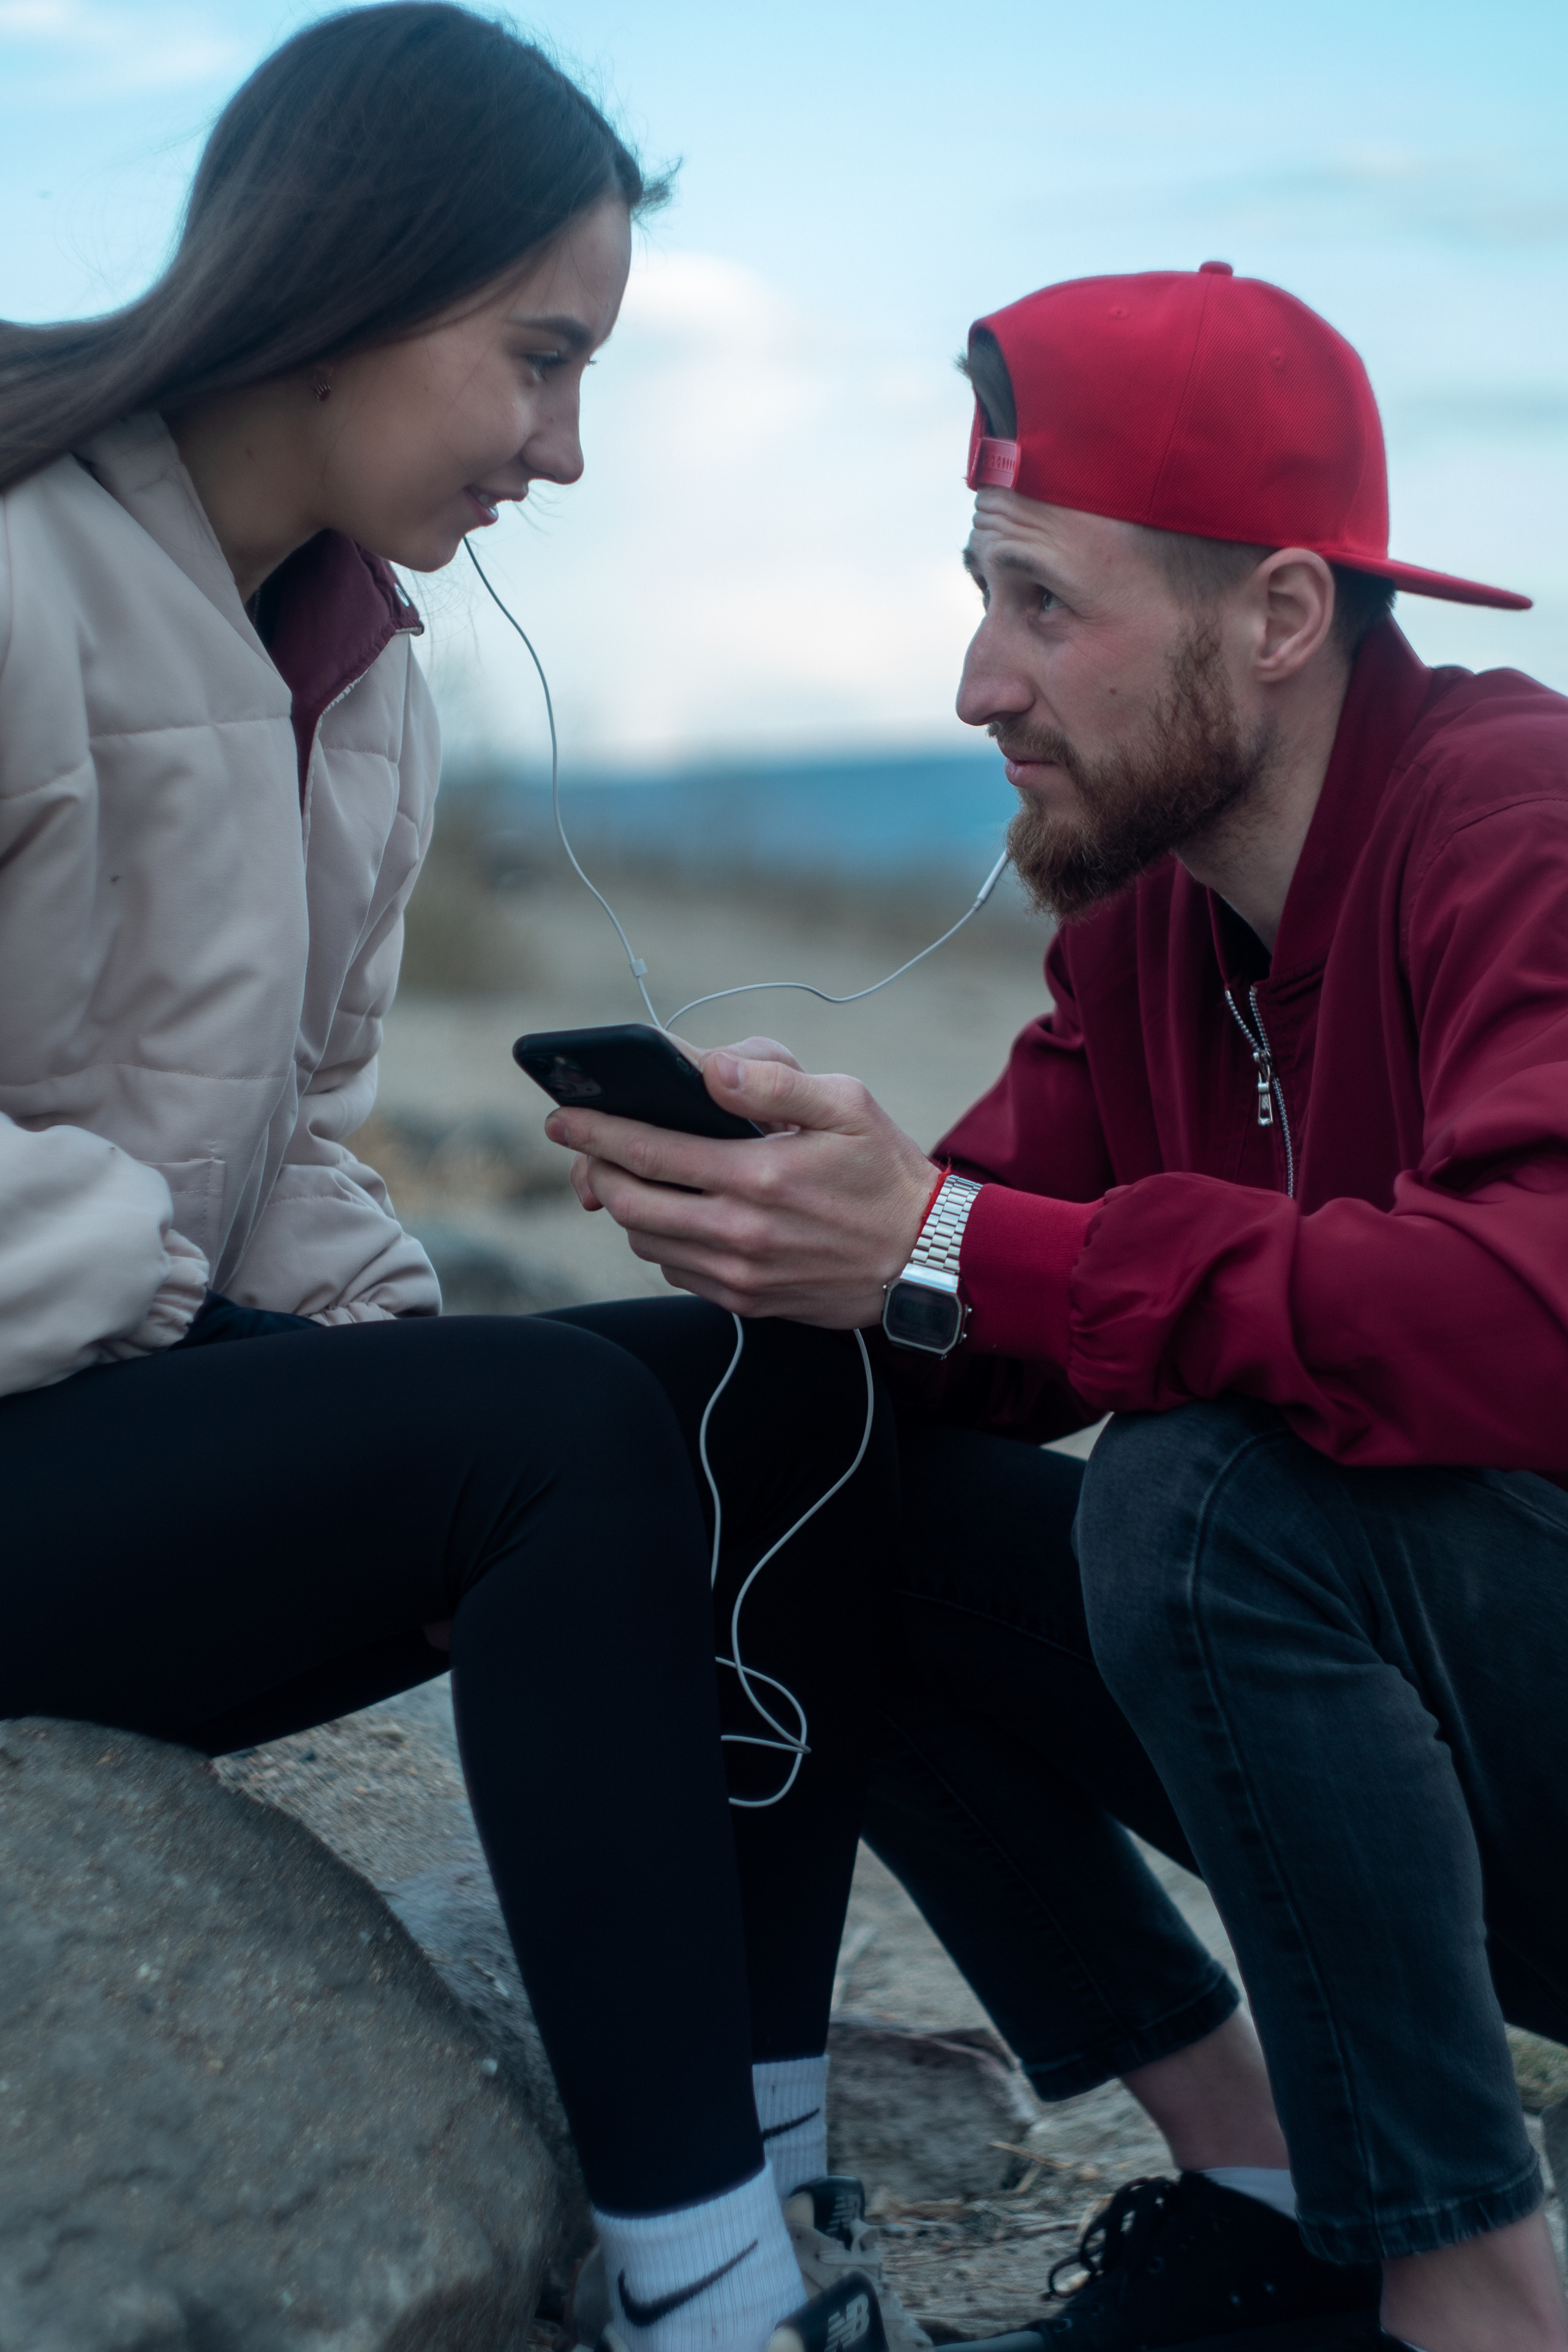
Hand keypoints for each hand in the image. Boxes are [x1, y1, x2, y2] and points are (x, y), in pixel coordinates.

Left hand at [543, 1038, 937, 1326]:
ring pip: (645, 1240)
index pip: (647, 1151)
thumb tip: (707, 1065)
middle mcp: (739, 1232)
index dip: (594, 1130)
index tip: (562, 1116)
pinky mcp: (746, 1301)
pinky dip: (661, 1241)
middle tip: (587, 1146)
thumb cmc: (885, 1171)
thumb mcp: (844, 1104)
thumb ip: (770, 1081)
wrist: (927, 1258)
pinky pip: (675, 1271)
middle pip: (629, 1201)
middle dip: (596, 1169)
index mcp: (757, 1175)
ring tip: (635, 1175)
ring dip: (629, 1206)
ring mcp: (739, 1273)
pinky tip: (678, 1213)